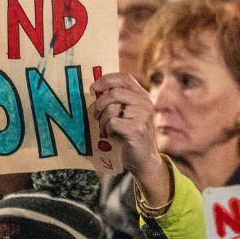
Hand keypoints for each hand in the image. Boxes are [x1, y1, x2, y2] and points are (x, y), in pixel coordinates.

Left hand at [90, 73, 165, 201]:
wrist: (143, 160)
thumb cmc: (130, 134)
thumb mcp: (126, 113)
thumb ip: (116, 100)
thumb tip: (95, 91)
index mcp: (143, 96)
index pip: (124, 78)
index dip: (106, 80)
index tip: (94, 89)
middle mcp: (145, 103)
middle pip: (114, 93)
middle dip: (99, 104)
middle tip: (96, 115)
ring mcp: (143, 116)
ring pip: (111, 109)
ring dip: (102, 120)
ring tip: (105, 128)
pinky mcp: (137, 129)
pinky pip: (112, 123)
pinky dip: (107, 129)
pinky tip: (111, 135)